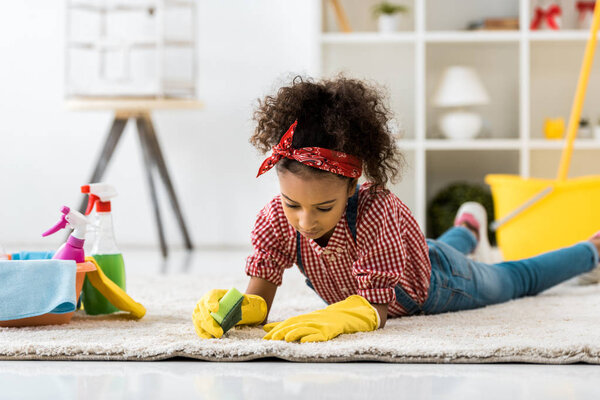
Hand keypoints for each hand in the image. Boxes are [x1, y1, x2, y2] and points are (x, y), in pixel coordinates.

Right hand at [192, 289, 266, 338]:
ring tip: (218, 336)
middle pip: (204, 314)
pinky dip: (204, 334)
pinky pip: (198, 329)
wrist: (217, 303)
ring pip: (200, 322)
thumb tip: (247, 302)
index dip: (211, 303)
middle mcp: (202, 303)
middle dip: (211, 324)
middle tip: (220, 332)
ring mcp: (197, 312)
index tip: (216, 309)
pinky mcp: (196, 321)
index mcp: (211, 295)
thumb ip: (241, 298)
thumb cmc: (226, 300)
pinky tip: (210, 337)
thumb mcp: (233, 297)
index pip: (210, 298)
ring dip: (208, 330)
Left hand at [262, 295, 378, 342]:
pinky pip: (322, 333)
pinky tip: (306, 341)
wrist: (351, 313)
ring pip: (307, 328)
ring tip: (286, 339)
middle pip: (296, 324)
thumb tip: (266, 328)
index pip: (289, 322)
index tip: (265, 335)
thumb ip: (288, 324)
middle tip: (271, 339)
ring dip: (296, 333)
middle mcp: (313, 319)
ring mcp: (323, 323)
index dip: (277, 328)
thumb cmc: (326, 320)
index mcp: (306, 317)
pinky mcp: (332, 329)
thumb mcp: (308, 320)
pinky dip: (314, 337)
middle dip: (282, 331)